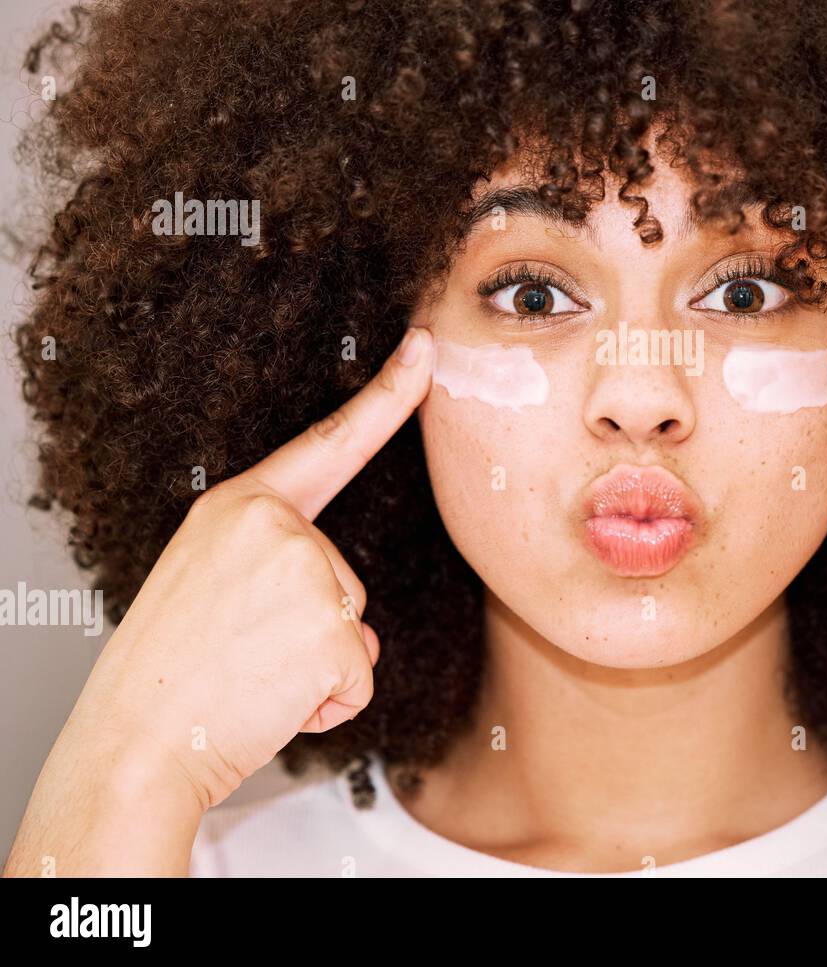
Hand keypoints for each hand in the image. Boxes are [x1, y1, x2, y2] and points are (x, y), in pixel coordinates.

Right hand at [70, 325, 434, 810]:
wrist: (130, 748)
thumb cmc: (162, 675)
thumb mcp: (209, 589)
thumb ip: (283, 577)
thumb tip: (356, 628)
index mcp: (239, 506)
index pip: (329, 443)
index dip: (387, 396)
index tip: (425, 350)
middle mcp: (277, 528)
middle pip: (345, 579)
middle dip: (309, 629)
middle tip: (237, 654)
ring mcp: (308, 576)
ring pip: (354, 630)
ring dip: (317, 668)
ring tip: (248, 677)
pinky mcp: (333, 633)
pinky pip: (360, 677)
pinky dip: (329, 704)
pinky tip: (273, 702)